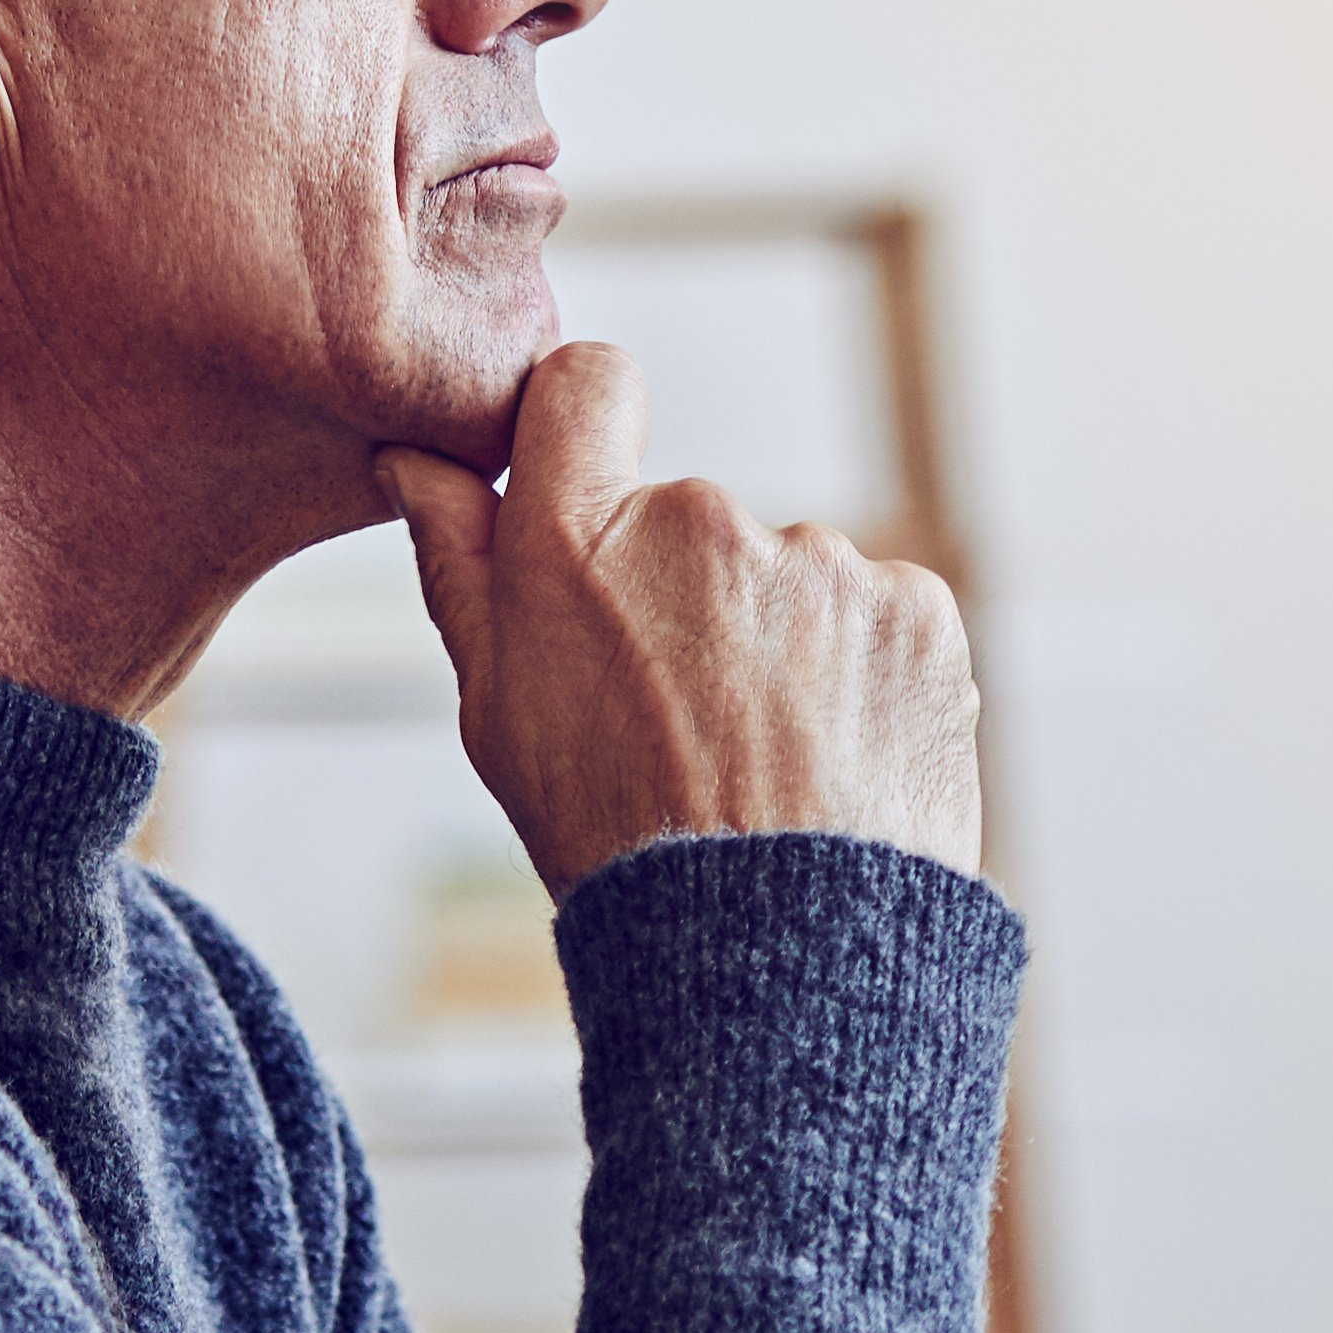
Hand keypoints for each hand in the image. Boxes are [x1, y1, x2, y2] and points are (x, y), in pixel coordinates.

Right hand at [381, 344, 982, 894]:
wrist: (776, 949)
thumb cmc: (614, 838)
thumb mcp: (495, 711)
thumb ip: (460, 562)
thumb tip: (415, 457)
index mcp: (579, 539)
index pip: (584, 384)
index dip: (589, 427)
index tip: (602, 498)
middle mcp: (704, 522)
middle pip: (695, 520)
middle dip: (691, 599)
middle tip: (688, 724)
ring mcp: (822, 561)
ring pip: (794, 580)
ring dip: (784, 648)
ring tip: (768, 764)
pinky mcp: (916, 606)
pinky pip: (879, 618)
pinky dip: (864, 678)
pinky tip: (835, 761)